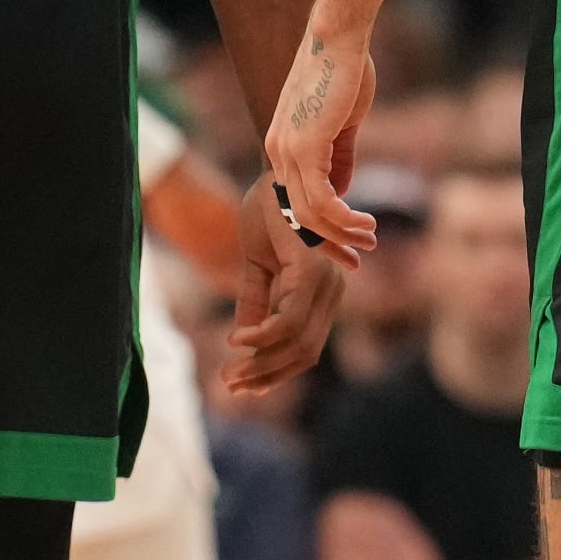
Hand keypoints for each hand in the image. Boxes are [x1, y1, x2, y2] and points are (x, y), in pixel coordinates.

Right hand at [223, 176, 345, 395]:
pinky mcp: (310, 271)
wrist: (273, 172)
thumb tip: (242, 342)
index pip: (305, 348)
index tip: (244, 387)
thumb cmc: (268, 211)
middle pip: (304, 354)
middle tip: (231, 386)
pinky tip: (237, 339)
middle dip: (267, 375)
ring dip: (261, 363)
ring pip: (297, 342)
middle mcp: (331, 291)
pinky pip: (288, 319)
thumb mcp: (257, 267)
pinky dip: (263, 335)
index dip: (275, 372)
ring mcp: (324, 282)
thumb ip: (255, 303)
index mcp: (323, 292)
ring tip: (230, 371)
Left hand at [263, 24, 377, 264]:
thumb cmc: (344, 70)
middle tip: (361, 252)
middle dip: (330, 240)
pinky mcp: (304, 147)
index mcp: (283, 143)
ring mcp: (287, 149)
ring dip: (341, 233)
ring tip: (370, 238)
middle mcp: (277, 150)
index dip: (321, 226)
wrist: (339, 37)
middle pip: (296, 215)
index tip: (348, 241)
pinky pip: (320, 199)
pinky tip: (365, 222)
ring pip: (308, 213)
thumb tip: (342, 191)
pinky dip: (343, 218)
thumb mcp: (342, 122)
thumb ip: (339, 157)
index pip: (294, 199)